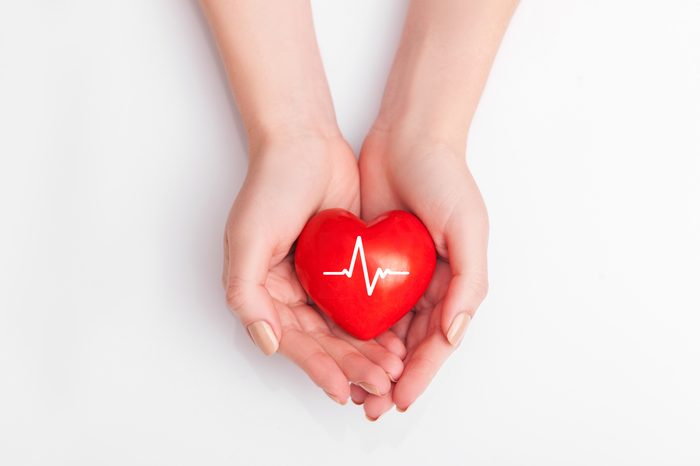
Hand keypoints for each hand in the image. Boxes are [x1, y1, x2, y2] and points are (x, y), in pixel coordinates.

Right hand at [223, 134, 404, 403]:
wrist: (305, 141)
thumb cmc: (270, 186)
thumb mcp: (247, 239)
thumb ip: (246, 294)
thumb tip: (265, 343)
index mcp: (264, 291)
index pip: (292, 341)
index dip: (317, 368)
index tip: (342, 389)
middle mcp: (289, 291)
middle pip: (322, 341)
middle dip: (350, 365)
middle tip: (379, 383)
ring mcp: (318, 279)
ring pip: (344, 327)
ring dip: (366, 351)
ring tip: (393, 368)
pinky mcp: (344, 265)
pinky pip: (360, 303)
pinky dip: (376, 323)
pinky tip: (396, 338)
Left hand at [354, 129, 488, 418]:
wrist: (407, 136)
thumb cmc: (445, 178)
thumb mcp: (468, 228)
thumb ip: (468, 283)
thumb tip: (454, 333)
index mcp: (453, 283)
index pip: (437, 341)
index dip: (420, 374)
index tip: (399, 399)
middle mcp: (426, 284)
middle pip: (408, 344)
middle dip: (391, 377)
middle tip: (371, 405)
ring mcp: (396, 273)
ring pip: (382, 329)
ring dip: (370, 360)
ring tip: (352, 387)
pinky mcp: (369, 258)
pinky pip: (360, 300)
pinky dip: (353, 327)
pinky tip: (338, 346)